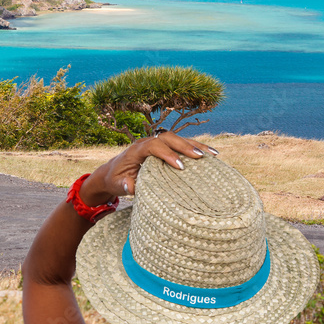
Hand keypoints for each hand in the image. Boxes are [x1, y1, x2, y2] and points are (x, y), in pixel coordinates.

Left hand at [80, 132, 217, 204]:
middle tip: (200, 157)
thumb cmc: (115, 180)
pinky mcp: (163, 148)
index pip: (153, 146)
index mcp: (136, 150)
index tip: (180, 166)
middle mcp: (147, 142)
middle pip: (168, 138)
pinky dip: (195, 148)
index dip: (167, 154)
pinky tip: (210, 155)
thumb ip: (124, 185)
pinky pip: (180, 145)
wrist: (111, 173)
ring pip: (177, 139)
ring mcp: (155, 143)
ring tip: (212, 155)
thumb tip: (131, 186)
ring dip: (195, 145)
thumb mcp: (117, 185)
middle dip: (185, 146)